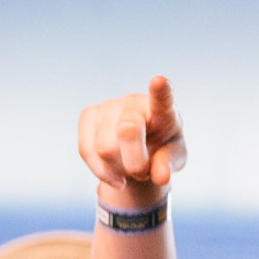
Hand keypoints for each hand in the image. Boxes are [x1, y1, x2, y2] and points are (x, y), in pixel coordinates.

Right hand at [76, 75, 185, 207]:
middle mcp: (134, 101)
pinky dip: (99, 171)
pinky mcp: (88, 115)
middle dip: (134, 163)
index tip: (159, 81)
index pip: (162, 97)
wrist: (138, 150)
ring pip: (104, 148)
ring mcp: (109, 105)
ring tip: (128, 171)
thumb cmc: (160, 151)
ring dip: (117, 169)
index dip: (160, 90)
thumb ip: (169, 165)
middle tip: (143, 175)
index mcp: (163, 109)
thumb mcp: (173, 161)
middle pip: (127, 131)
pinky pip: (86, 150)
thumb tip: (161, 177)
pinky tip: (113, 176)